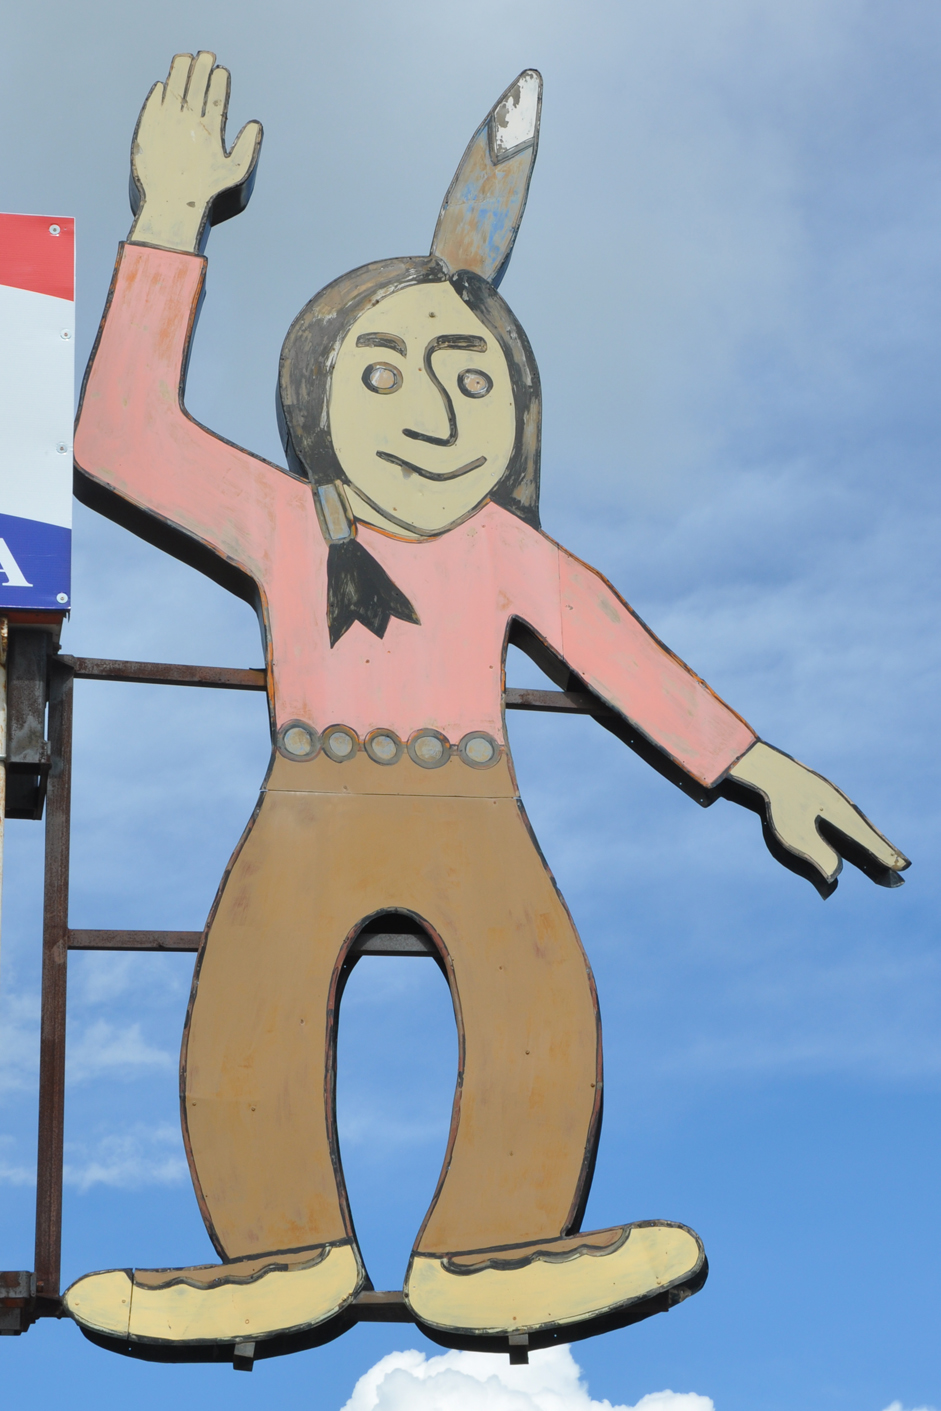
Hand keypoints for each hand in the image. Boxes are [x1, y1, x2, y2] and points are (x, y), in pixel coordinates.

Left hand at [128, 52, 261, 253]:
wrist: (171, 205)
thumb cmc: (206, 193)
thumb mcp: (235, 173)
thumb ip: (248, 147)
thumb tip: (255, 124)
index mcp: (210, 129)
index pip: (216, 94)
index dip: (219, 78)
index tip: (220, 69)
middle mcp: (187, 120)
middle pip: (195, 83)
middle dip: (202, 65)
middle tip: (205, 54)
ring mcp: (165, 121)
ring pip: (173, 85)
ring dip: (180, 69)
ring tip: (184, 58)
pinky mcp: (147, 127)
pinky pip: (154, 101)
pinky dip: (160, 91)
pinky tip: (164, 85)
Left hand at [727, 741, 908, 897]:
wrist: (758, 769)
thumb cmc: (776, 805)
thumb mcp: (793, 835)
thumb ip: (818, 855)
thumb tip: (836, 879)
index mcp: (838, 815)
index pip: (866, 841)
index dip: (882, 855)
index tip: (902, 867)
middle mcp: (838, 804)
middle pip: (865, 831)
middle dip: (881, 848)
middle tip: (901, 863)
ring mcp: (826, 795)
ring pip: (854, 820)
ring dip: (868, 836)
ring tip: (879, 849)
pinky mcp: (813, 791)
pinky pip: (840, 812)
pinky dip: (851, 824)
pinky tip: (846, 827)